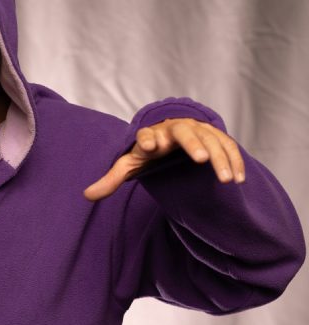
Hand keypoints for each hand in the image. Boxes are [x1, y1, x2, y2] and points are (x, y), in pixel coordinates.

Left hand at [83, 117, 244, 200]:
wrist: (168, 133)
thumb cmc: (148, 151)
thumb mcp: (129, 164)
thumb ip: (111, 179)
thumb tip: (86, 195)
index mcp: (151, 136)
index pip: (146, 136)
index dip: (147, 139)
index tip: (149, 146)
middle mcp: (175, 129)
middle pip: (184, 132)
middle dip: (193, 143)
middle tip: (201, 160)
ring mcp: (197, 129)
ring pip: (210, 140)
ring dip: (220, 159)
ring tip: (228, 181)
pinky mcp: (213, 135)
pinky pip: (226, 145)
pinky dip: (234, 160)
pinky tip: (239, 179)